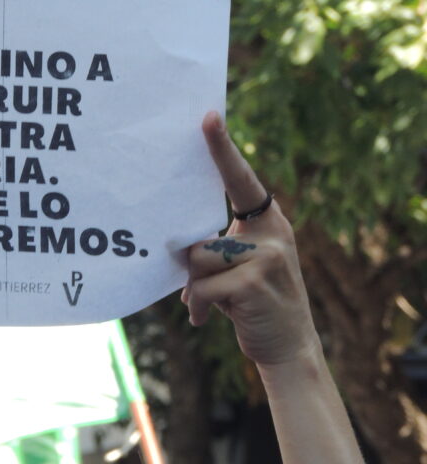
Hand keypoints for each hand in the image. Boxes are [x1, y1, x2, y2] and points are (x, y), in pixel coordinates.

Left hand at [182, 113, 320, 367]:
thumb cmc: (253, 302)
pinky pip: (202, 286)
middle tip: (198, 281)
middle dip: (192, 262)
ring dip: (195, 287)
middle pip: (203, 234)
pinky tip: (203, 319)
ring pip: (198, 259)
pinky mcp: (252, 281)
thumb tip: (176, 247)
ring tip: (208, 303)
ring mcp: (266, 256)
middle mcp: (272, 232)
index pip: (241, 179)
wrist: (288, 345)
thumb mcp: (241, 267)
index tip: (207, 118)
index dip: (222, 149)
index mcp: (268, 222)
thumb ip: (218, 248)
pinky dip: (197, 306)